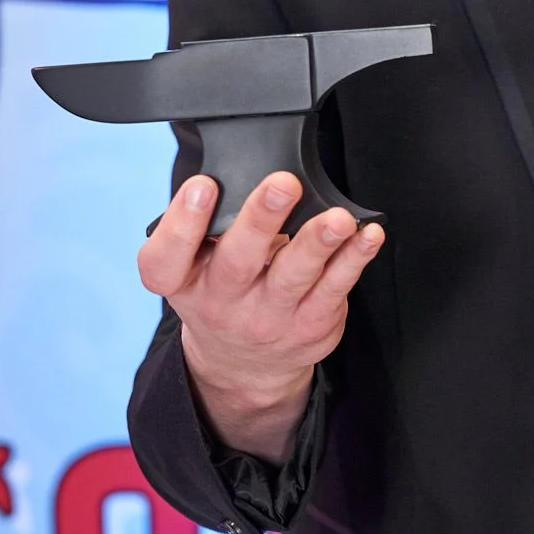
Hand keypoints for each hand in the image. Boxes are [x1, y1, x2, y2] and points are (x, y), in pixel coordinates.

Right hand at [137, 169, 383, 461]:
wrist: (244, 364)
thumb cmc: (221, 293)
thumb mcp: (191, 267)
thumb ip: (205, 226)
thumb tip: (241, 168)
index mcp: (183, 282)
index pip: (166, 260)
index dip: (182, 222)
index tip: (202, 185)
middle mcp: (221, 304)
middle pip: (238, 263)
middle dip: (261, 220)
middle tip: (283, 184)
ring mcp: (268, 319)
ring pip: (293, 277)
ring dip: (318, 243)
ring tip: (337, 219)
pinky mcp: (310, 325)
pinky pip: (335, 289)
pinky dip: (354, 259)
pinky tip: (367, 236)